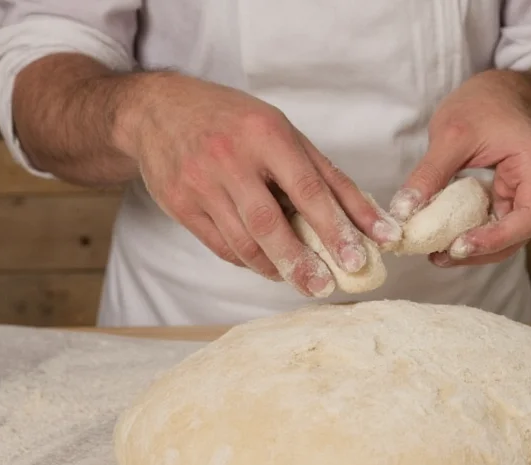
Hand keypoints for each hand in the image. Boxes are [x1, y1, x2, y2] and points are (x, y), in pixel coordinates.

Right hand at [116, 72, 400, 296]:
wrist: (159, 111)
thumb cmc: (235, 122)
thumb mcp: (285, 133)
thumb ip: (328, 177)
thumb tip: (371, 223)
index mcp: (265, 134)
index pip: (308, 190)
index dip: (335, 229)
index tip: (355, 259)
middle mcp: (230, 159)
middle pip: (270, 224)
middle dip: (300, 262)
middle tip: (324, 287)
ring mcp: (200, 184)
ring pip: (244, 242)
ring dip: (276, 267)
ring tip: (300, 280)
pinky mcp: (180, 206)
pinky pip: (221, 246)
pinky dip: (249, 261)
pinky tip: (267, 265)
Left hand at [389, 69, 530, 266]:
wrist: (499, 92)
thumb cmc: (484, 102)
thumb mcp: (451, 131)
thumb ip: (430, 173)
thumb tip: (403, 212)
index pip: (530, 218)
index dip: (497, 239)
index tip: (460, 246)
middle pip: (517, 235)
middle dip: (480, 251)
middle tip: (440, 256)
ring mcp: (518, 195)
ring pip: (502, 236)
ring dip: (472, 249)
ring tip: (436, 254)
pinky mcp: (501, 199)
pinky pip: (487, 224)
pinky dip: (466, 235)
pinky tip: (440, 240)